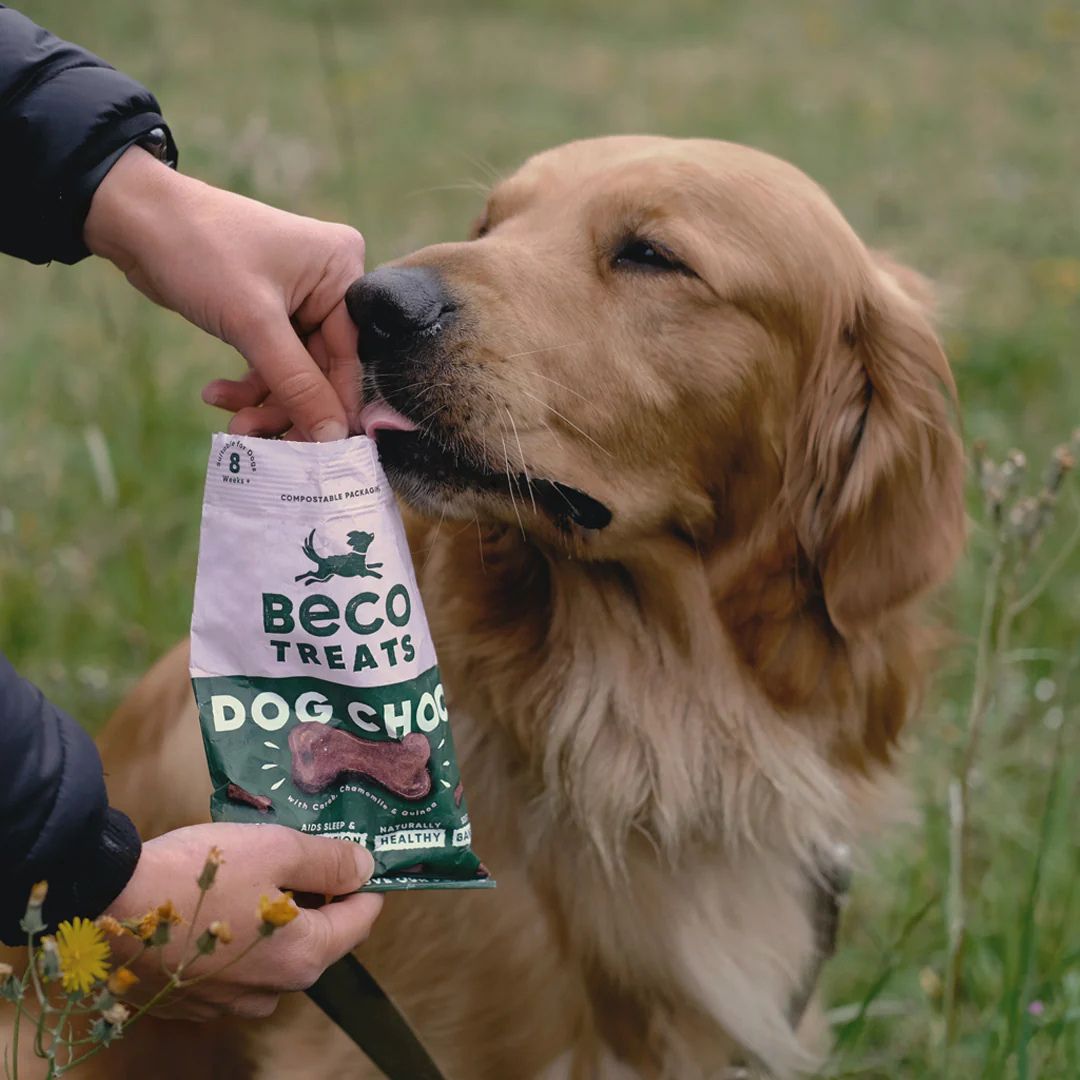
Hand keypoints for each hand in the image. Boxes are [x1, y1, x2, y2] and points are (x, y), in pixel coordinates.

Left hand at [84, 146, 364, 440]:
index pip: (350, 355)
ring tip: (235, 427)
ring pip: (295, 373)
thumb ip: (298, 386)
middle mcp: (329, 284)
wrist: (133, 218)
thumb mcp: (254, 324)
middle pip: (322, 370)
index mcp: (342, 270)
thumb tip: (334, 440)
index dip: (334, 406)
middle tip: (260, 442)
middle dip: (288, 407)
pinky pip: (272, 363)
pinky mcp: (268, 314)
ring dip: (264, 404)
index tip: (321, 454)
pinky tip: (216, 395)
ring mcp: (298, 300)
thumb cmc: (201, 253)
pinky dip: (249, 385)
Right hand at [103, 823, 382, 1019]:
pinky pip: (236, 968)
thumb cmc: (199, 872)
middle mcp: (273, 992)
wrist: (106, 901)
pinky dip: (239, 939)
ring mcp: (229, 1004)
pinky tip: (218, 906)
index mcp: (304, 957)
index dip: (363, 883)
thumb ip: (329, 862)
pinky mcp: (193, 1002)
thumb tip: (365, 868)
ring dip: (277, 919)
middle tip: (298, 856)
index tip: (354, 856)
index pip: (361, 920)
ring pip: (277, 955)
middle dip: (316, 898)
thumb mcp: (277, 849)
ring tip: (254, 877)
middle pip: (319, 939)